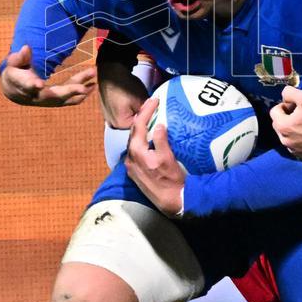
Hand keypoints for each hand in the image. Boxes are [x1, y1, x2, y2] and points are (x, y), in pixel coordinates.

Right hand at [0, 45, 95, 106]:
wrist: (14, 92)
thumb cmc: (14, 73)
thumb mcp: (13, 63)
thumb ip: (19, 57)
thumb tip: (26, 47)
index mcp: (24, 85)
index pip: (27, 86)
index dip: (32, 85)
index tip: (38, 84)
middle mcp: (37, 96)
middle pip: (53, 96)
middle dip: (68, 92)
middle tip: (82, 88)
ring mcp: (48, 100)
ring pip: (65, 97)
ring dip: (80, 91)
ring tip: (94, 82)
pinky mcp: (56, 100)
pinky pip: (70, 98)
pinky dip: (82, 93)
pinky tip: (93, 85)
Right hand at [97, 59, 149, 129]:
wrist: (111, 72)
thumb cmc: (125, 85)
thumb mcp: (141, 99)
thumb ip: (149, 111)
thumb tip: (156, 116)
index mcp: (120, 124)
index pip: (140, 126)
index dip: (149, 119)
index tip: (157, 113)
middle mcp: (112, 124)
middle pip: (133, 123)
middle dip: (142, 116)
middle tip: (150, 106)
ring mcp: (109, 117)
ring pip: (128, 118)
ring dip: (135, 112)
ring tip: (140, 102)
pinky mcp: (108, 110)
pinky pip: (121, 113)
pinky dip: (128, 108)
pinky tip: (131, 100)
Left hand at [125, 97, 184, 216]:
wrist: (171, 201)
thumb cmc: (171, 180)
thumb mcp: (167, 159)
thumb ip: (161, 141)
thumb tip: (158, 125)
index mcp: (137, 152)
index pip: (138, 125)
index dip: (146, 111)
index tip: (154, 100)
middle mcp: (130, 158)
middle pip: (133, 131)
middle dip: (141, 117)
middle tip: (151, 105)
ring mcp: (131, 165)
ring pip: (133, 141)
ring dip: (141, 128)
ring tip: (150, 117)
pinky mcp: (135, 171)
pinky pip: (135, 150)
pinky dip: (141, 139)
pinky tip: (148, 136)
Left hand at [270, 86, 301, 160]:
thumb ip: (289, 93)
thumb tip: (284, 96)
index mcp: (283, 126)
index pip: (274, 112)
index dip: (284, 105)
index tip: (296, 105)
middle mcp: (285, 141)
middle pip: (279, 124)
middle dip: (286, 117)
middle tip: (301, 113)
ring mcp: (294, 150)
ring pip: (286, 135)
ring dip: (292, 128)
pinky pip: (295, 144)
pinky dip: (299, 139)